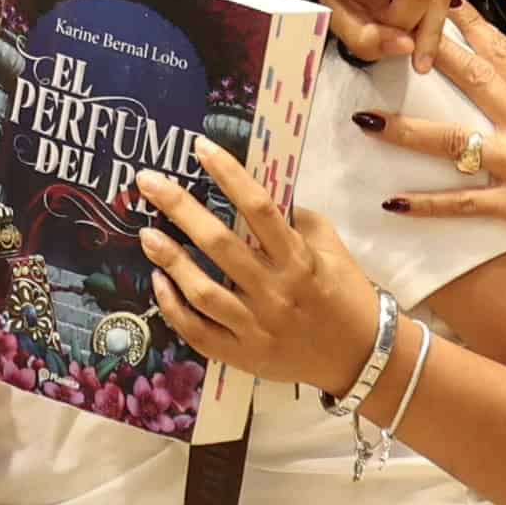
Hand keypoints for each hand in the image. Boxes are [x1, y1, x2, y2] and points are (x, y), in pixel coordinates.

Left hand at [132, 140, 385, 396]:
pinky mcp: (243, 355)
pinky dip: (173, 307)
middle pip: (220, 245)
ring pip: (203, 291)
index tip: (199, 147)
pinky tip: (158, 281)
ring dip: (170, 259)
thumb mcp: (330, 247)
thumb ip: (295, 219)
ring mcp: (256, 327)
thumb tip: (253, 191)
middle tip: (147, 182)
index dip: (229, 174)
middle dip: (179, 208)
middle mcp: (275, 292)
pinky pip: (198, 332)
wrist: (358, 356)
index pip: (259, 209)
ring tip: (146, 233)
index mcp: (299, 259)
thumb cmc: (344, 292)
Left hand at [372, 8, 505, 277]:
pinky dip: (426, 204)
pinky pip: (463, 202)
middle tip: (386, 32)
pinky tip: (393, 202)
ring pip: (452, 140)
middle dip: (426, 52)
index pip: (501, 49)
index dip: (467, 20)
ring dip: (404, 129)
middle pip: (470, 76)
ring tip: (364, 119)